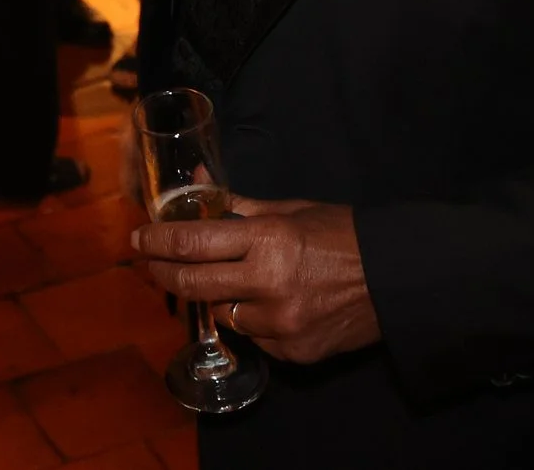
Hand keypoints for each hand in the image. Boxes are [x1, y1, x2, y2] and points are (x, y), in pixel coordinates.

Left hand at [132, 197, 381, 363]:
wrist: (396, 280)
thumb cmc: (341, 235)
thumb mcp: (290, 210)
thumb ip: (238, 204)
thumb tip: (200, 181)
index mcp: (267, 240)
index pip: (192, 243)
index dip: (157, 241)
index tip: (138, 239)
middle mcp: (267, 285)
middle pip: (192, 284)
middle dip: (163, 273)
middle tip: (150, 264)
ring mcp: (279, 324)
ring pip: (222, 314)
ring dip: (218, 297)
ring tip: (231, 280)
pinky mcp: (291, 352)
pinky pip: (254, 337)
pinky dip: (253, 321)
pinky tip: (271, 304)